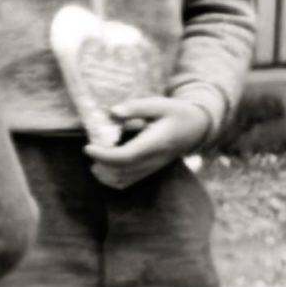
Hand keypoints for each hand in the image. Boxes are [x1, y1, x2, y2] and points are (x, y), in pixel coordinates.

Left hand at [84, 98, 212, 188]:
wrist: (197, 129)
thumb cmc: (177, 114)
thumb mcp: (160, 104)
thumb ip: (136, 108)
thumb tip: (112, 112)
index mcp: (156, 143)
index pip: (126, 157)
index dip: (104, 155)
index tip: (88, 147)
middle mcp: (154, 160)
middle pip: (121, 172)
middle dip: (101, 163)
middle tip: (91, 148)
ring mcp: (152, 168)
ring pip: (123, 180)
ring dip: (104, 172)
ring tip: (96, 156)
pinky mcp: (150, 171)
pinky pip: (127, 182)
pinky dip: (111, 178)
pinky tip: (103, 166)